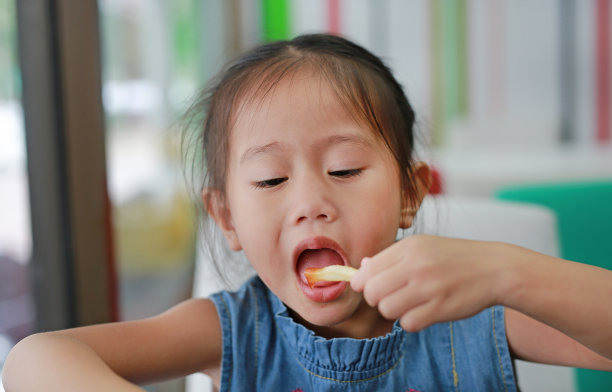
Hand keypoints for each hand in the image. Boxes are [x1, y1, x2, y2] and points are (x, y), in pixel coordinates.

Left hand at [351, 235, 509, 331]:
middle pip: (372, 292)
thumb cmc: (456, 258)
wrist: (495, 268)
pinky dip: (412, 322)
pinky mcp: (441, 308)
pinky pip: (408, 323)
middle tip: (391, 297)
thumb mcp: (423, 246)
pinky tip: (423, 312)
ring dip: (394, 311)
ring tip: (409, 304)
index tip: (370, 288)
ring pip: (387, 309)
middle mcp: (416, 265)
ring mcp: (429, 286)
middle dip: (376, 299)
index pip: (366, 271)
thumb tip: (361, 269)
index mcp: (408, 247)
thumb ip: (391, 257)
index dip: (363, 284)